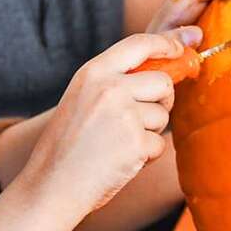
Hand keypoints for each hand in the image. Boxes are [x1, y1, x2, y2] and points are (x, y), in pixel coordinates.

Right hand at [24, 34, 185, 213]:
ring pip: (163, 115)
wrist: (50, 186)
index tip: (180, 50)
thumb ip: (115, 80)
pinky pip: (159, 144)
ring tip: (119, 143)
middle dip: (162, 100)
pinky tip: (121, 161)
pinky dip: (147, 156)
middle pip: (163, 82)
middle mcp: (110, 88)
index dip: (166, 44)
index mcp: (93, 72)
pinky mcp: (136, 143)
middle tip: (142, 118)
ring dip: (150, 132)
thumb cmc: (68, 144)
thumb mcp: (82, 97)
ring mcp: (124, 115)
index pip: (139, 44)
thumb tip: (167, 65)